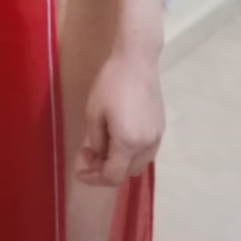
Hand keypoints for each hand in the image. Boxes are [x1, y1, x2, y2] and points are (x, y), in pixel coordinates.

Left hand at [74, 50, 164, 185]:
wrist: (137, 61)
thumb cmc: (110, 84)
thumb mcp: (94, 113)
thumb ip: (96, 141)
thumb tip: (100, 155)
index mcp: (128, 143)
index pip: (113, 176)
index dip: (94, 178)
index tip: (79, 170)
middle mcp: (146, 145)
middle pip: (127, 173)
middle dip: (105, 170)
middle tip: (89, 154)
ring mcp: (157, 137)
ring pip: (138, 164)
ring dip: (120, 163)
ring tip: (104, 147)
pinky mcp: (160, 127)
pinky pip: (146, 152)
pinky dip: (131, 154)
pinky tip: (119, 138)